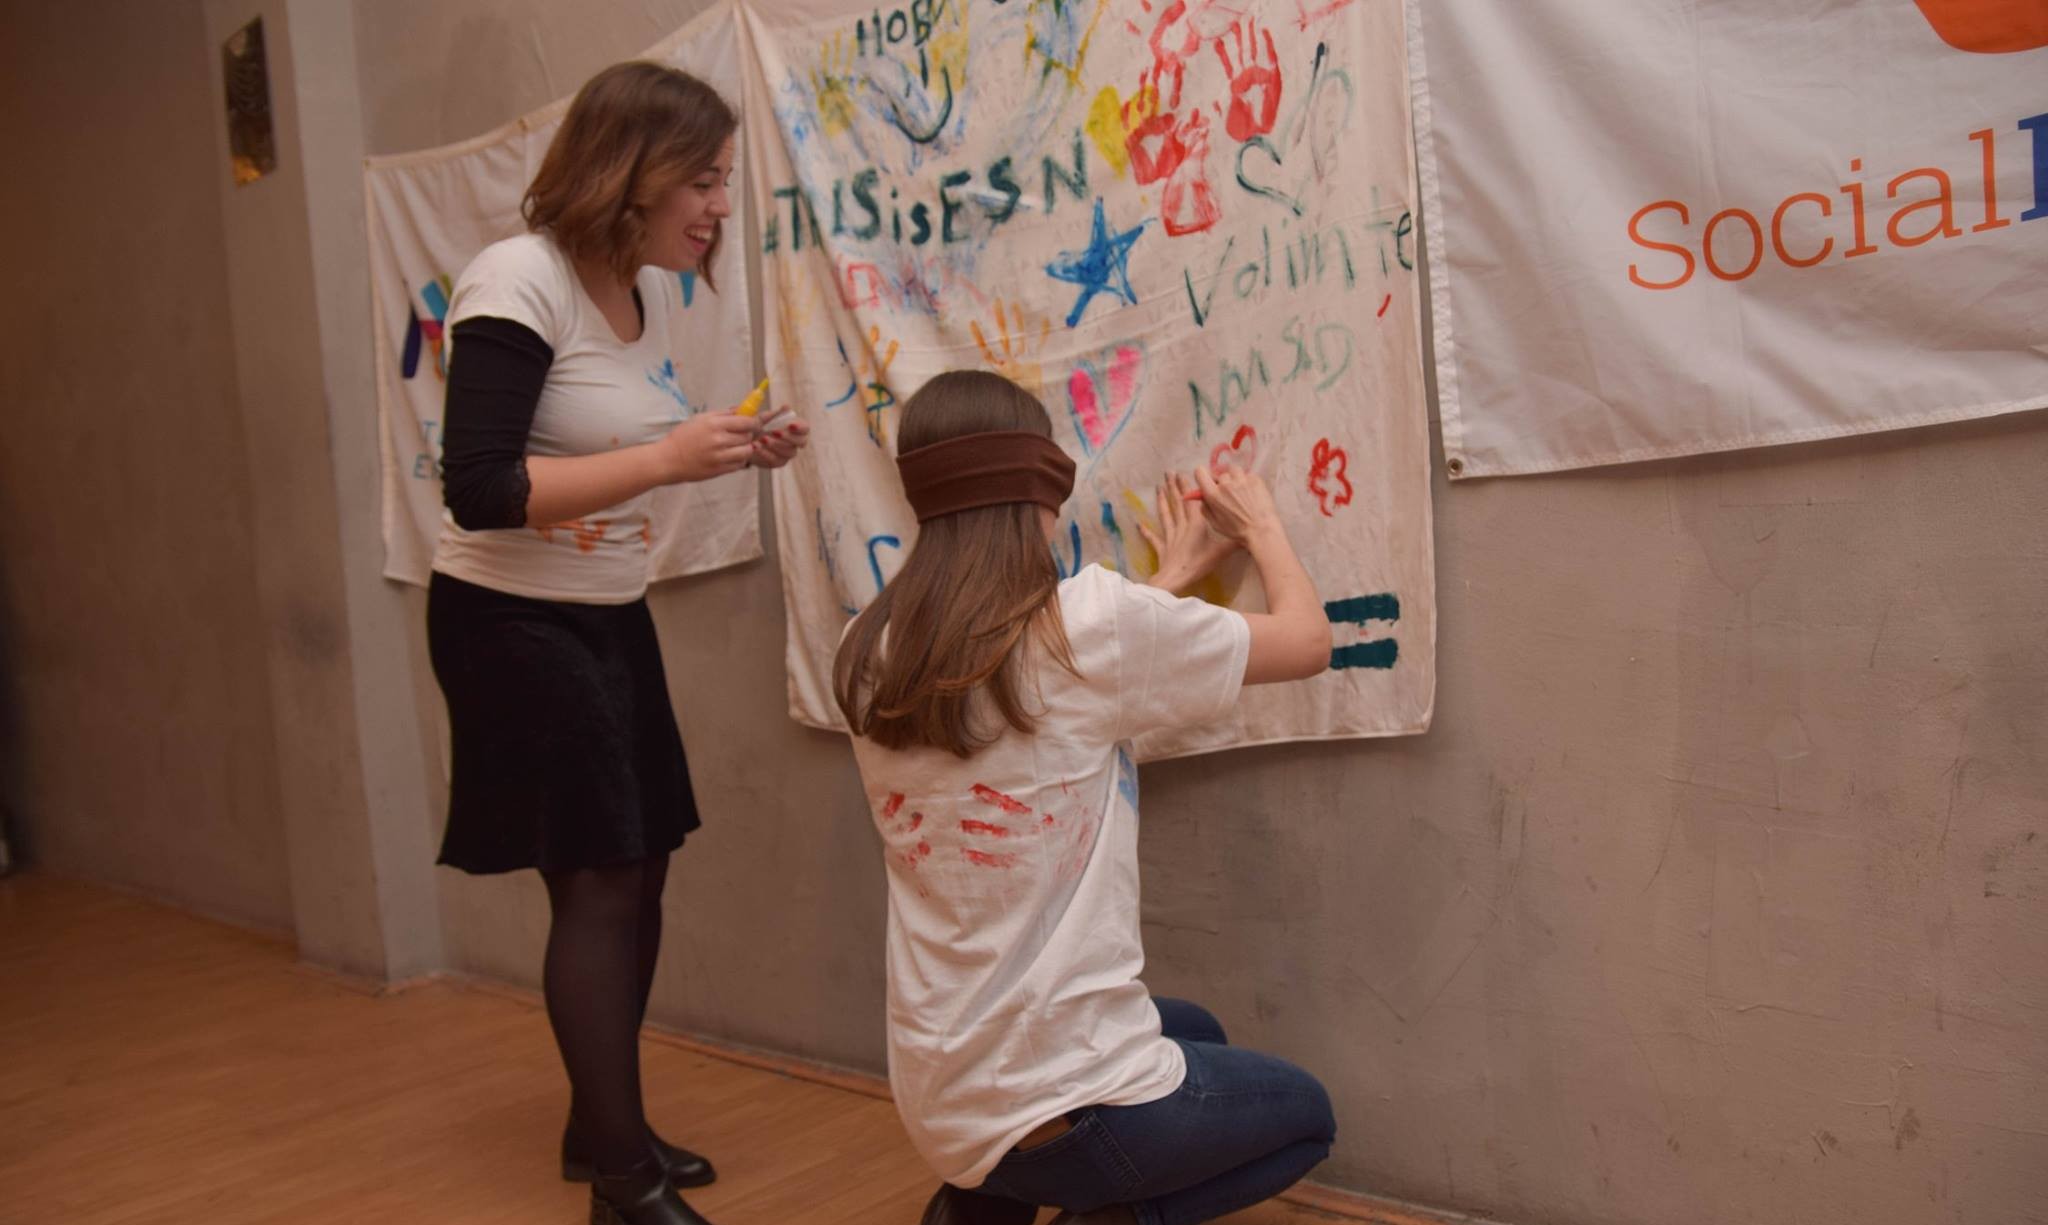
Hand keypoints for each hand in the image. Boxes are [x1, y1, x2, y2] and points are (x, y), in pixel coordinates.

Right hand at [656, 412, 756, 482]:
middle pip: (748, 436)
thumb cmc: (683, 437)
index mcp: (714, 424)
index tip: (755, 422)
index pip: (747, 422)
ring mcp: (720, 457)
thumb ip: (723, 414)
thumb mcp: (701, 419)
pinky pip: (740, 464)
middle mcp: (719, 440)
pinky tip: (730, 455)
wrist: (668, 459)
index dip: (755, 422)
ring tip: (737, 446)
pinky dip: (739, 459)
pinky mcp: (719, 470)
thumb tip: (742, 409)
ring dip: (746, 448)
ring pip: (747, 451)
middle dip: (748, 434)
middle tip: (741, 434)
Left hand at [746, 415, 810, 469]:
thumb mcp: (764, 417)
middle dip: (788, 437)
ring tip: (762, 439)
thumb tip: (787, 407)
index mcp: (795, 428)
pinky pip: (776, 460)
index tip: (790, 425)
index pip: (805, 428)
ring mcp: (788, 453)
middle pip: (801, 441)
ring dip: (776, 445)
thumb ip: (776, 414)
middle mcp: (795, 442)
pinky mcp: (778, 462)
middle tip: (774, 432)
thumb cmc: (758, 426)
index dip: (800, 427)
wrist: (744, 440)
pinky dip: (765, 453)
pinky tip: (756, 447)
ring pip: (789, 452)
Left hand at [1137, 470, 1236, 593]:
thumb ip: (1235, 542)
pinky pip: (1153, 538)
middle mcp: (1181, 527)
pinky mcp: (1161, 549)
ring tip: (1158, 488)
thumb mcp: (1221, 552)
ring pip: (1165, 515)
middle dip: (1173, 487)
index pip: (1191, 502)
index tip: (1181, 473)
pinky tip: (1139, 524)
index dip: (1186, 487)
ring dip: (1161, 501)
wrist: (1176, 579)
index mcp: (1195, 525)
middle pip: (1176, 504)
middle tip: (1168, 472)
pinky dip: (1146, 531)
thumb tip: (1250, 533)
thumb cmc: (1198, 564)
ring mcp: (1169, 537)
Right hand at [1192, 465, 1283, 545]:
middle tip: (1228, 493)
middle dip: (1222, 482)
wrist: (1261, 530)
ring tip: (1240, 490)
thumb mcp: (1215, 523)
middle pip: (1219, 474)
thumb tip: (1202, 496)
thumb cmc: (1238, 530)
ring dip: (1235, 478)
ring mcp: (1242, 480)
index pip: (1200, 472)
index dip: (1202, 475)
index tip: (1207, 480)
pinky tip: (1251, 493)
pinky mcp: (1255, 479)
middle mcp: (1226, 484)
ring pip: (1234, 471)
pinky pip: (1247, 475)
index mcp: (1213, 495)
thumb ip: (1205, 508)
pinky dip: (1248, 481)